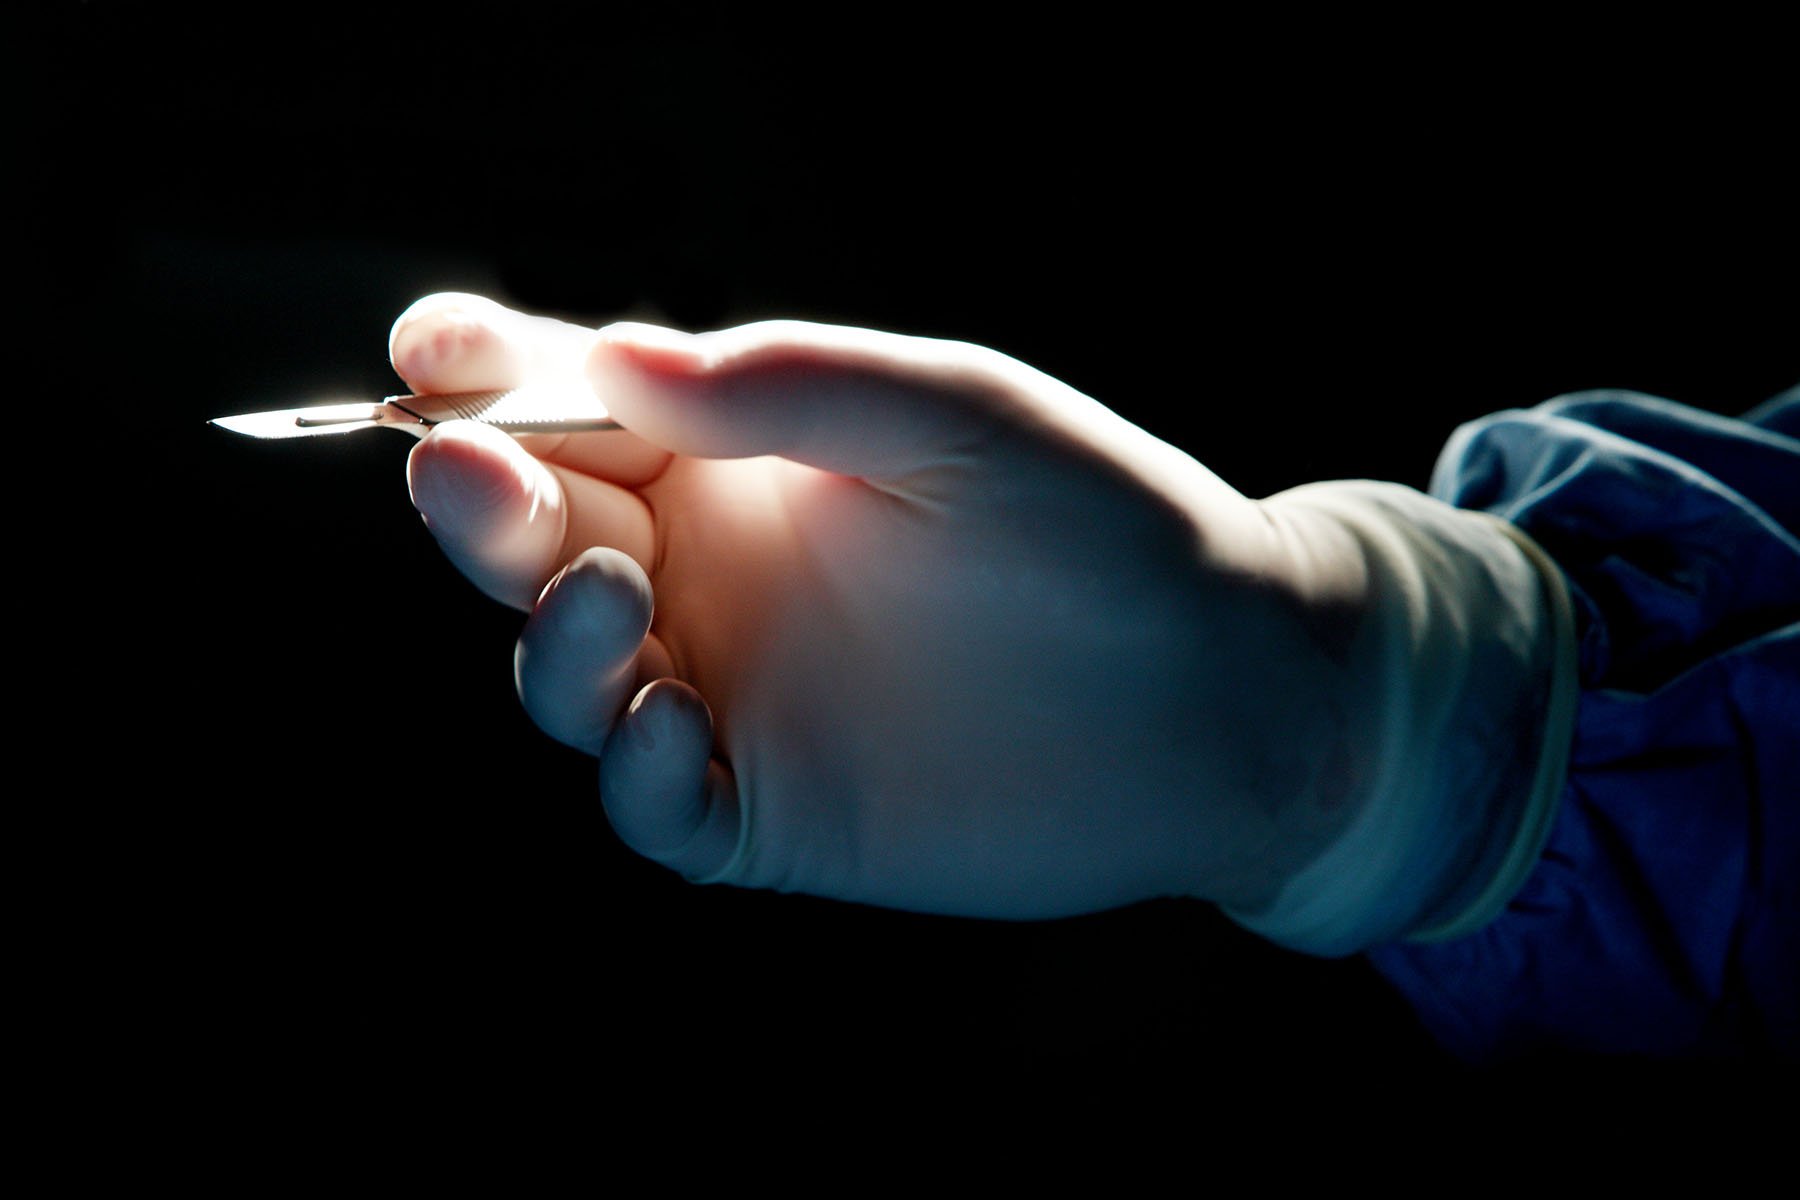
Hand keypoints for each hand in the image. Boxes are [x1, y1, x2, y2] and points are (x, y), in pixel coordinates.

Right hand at [391, 294, 1353, 918]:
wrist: (1216, 691)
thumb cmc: (1100, 526)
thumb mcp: (954, 417)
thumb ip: (790, 387)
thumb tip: (612, 352)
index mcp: (739, 458)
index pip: (576, 406)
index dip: (490, 375)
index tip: (435, 351)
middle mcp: (711, 569)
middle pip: (538, 537)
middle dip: (482, 503)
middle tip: (465, 472)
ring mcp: (731, 689)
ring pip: (569, 674)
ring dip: (551, 637)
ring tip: (606, 597)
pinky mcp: (765, 807)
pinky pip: (654, 803)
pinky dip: (633, 775)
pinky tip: (669, 728)